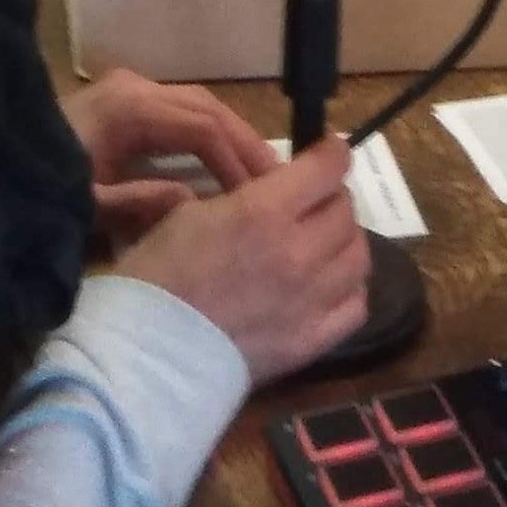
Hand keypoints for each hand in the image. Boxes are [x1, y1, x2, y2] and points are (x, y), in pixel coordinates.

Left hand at [67, 69, 278, 243]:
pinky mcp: (124, 101)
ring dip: (230, 139)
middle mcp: (135, 88)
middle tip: (278, 182)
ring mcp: (130, 91)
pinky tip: (223, 165)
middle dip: (244, 145)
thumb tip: (194, 202)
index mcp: (128, 108)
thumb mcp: (88, 205)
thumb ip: (141, 203)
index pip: (202, 127)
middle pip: (208, 109)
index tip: (259, 196)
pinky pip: (180, 113)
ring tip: (260, 176)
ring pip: (198, 107)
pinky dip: (207, 137)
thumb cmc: (39, 188)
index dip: (235, 162)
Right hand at [122, 137, 371, 385]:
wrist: (148, 354)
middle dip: (333, 198)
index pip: (328, 168)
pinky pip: (355, 305)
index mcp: (264, 211)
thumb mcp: (190, 213)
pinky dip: (348, 288)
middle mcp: (298, 251)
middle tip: (316, 202)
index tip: (329, 153)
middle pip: (345, 211)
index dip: (332, 154)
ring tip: (325, 243)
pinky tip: (329, 286)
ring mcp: (311, 300)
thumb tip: (272, 192)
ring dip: (345, 241)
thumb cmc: (158, 275)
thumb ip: (244, 198)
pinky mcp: (312, 342)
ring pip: (358, 256)